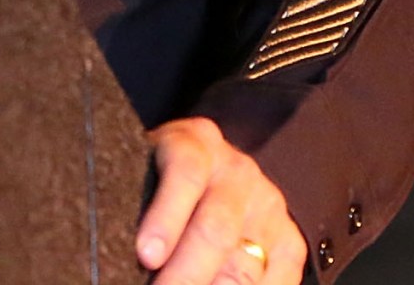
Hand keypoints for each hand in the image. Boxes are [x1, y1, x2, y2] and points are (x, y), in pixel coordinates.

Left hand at [137, 117, 306, 283]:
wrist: (217, 171)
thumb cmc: (162, 179)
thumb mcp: (145, 172)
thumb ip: (136, 201)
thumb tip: (124, 251)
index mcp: (194, 143)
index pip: (186, 172)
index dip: (165, 217)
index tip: (147, 255)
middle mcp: (236, 171)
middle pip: (216, 229)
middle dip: (185, 273)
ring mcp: (268, 205)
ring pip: (244, 264)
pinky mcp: (289, 239)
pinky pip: (278, 280)